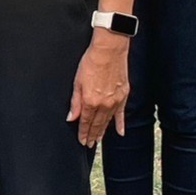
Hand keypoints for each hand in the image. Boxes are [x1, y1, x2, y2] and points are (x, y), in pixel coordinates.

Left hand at [67, 32, 130, 148]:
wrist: (109, 50)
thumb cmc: (92, 62)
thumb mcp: (77, 82)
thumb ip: (75, 102)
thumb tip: (71, 117)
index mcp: (90, 101)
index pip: (85, 122)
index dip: (83, 133)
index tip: (82, 140)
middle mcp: (103, 104)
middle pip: (96, 124)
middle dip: (92, 135)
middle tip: (89, 144)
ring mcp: (115, 101)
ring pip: (108, 121)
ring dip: (103, 132)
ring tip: (98, 139)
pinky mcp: (123, 96)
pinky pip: (121, 114)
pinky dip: (120, 124)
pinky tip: (120, 132)